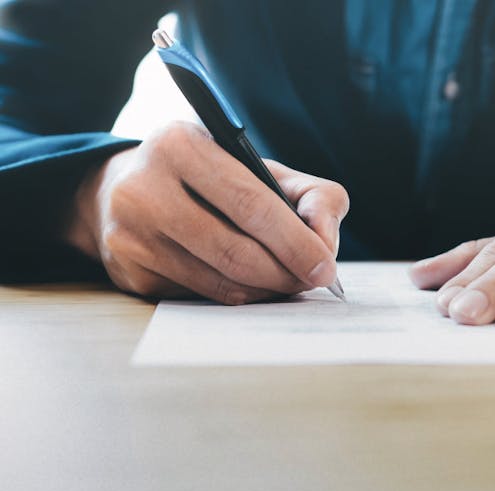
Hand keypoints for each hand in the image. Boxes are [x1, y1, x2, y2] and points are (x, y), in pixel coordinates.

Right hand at [65, 121, 348, 303]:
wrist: (124, 190)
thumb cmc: (209, 178)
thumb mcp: (259, 167)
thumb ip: (311, 195)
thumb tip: (325, 243)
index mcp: (181, 145)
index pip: (251, 204)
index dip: (295, 242)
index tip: (325, 266)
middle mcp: (144, 189)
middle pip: (235, 251)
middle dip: (285, 273)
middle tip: (312, 281)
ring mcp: (131, 234)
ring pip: (219, 281)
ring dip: (266, 290)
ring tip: (289, 282)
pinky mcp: (130, 272)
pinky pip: (200, 296)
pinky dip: (238, 296)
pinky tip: (253, 284)